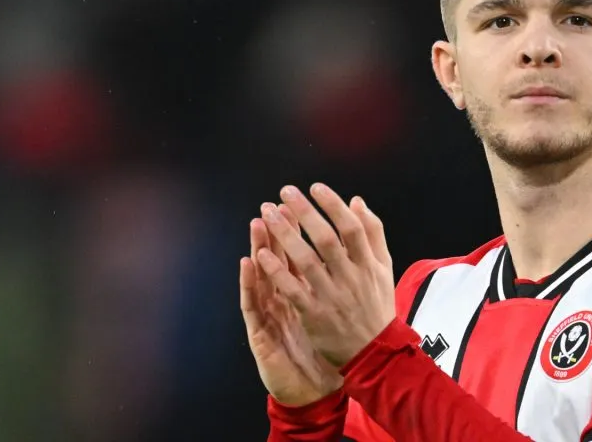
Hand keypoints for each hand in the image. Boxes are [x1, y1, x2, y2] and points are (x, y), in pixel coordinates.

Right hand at [240, 205, 343, 405]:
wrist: (315, 389)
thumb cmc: (324, 346)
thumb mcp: (332, 309)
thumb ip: (335, 279)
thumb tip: (344, 247)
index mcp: (302, 291)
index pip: (297, 254)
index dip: (295, 228)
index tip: (296, 202)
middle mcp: (282, 298)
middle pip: (277, 259)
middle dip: (276, 231)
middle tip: (271, 203)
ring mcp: (269, 313)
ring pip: (261, 275)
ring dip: (258, 247)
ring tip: (256, 223)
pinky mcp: (260, 332)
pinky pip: (252, 304)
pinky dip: (249, 282)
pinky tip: (247, 263)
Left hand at [256, 183, 395, 367]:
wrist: (374, 352)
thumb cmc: (376, 304)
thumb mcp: (383, 267)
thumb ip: (373, 233)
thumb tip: (356, 201)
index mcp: (369, 264)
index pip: (352, 228)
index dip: (333, 205)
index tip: (315, 187)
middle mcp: (351, 278)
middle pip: (327, 240)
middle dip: (305, 213)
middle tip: (285, 192)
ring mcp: (332, 297)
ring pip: (306, 262)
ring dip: (286, 236)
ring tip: (268, 215)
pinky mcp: (314, 315)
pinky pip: (293, 290)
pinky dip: (277, 271)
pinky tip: (262, 254)